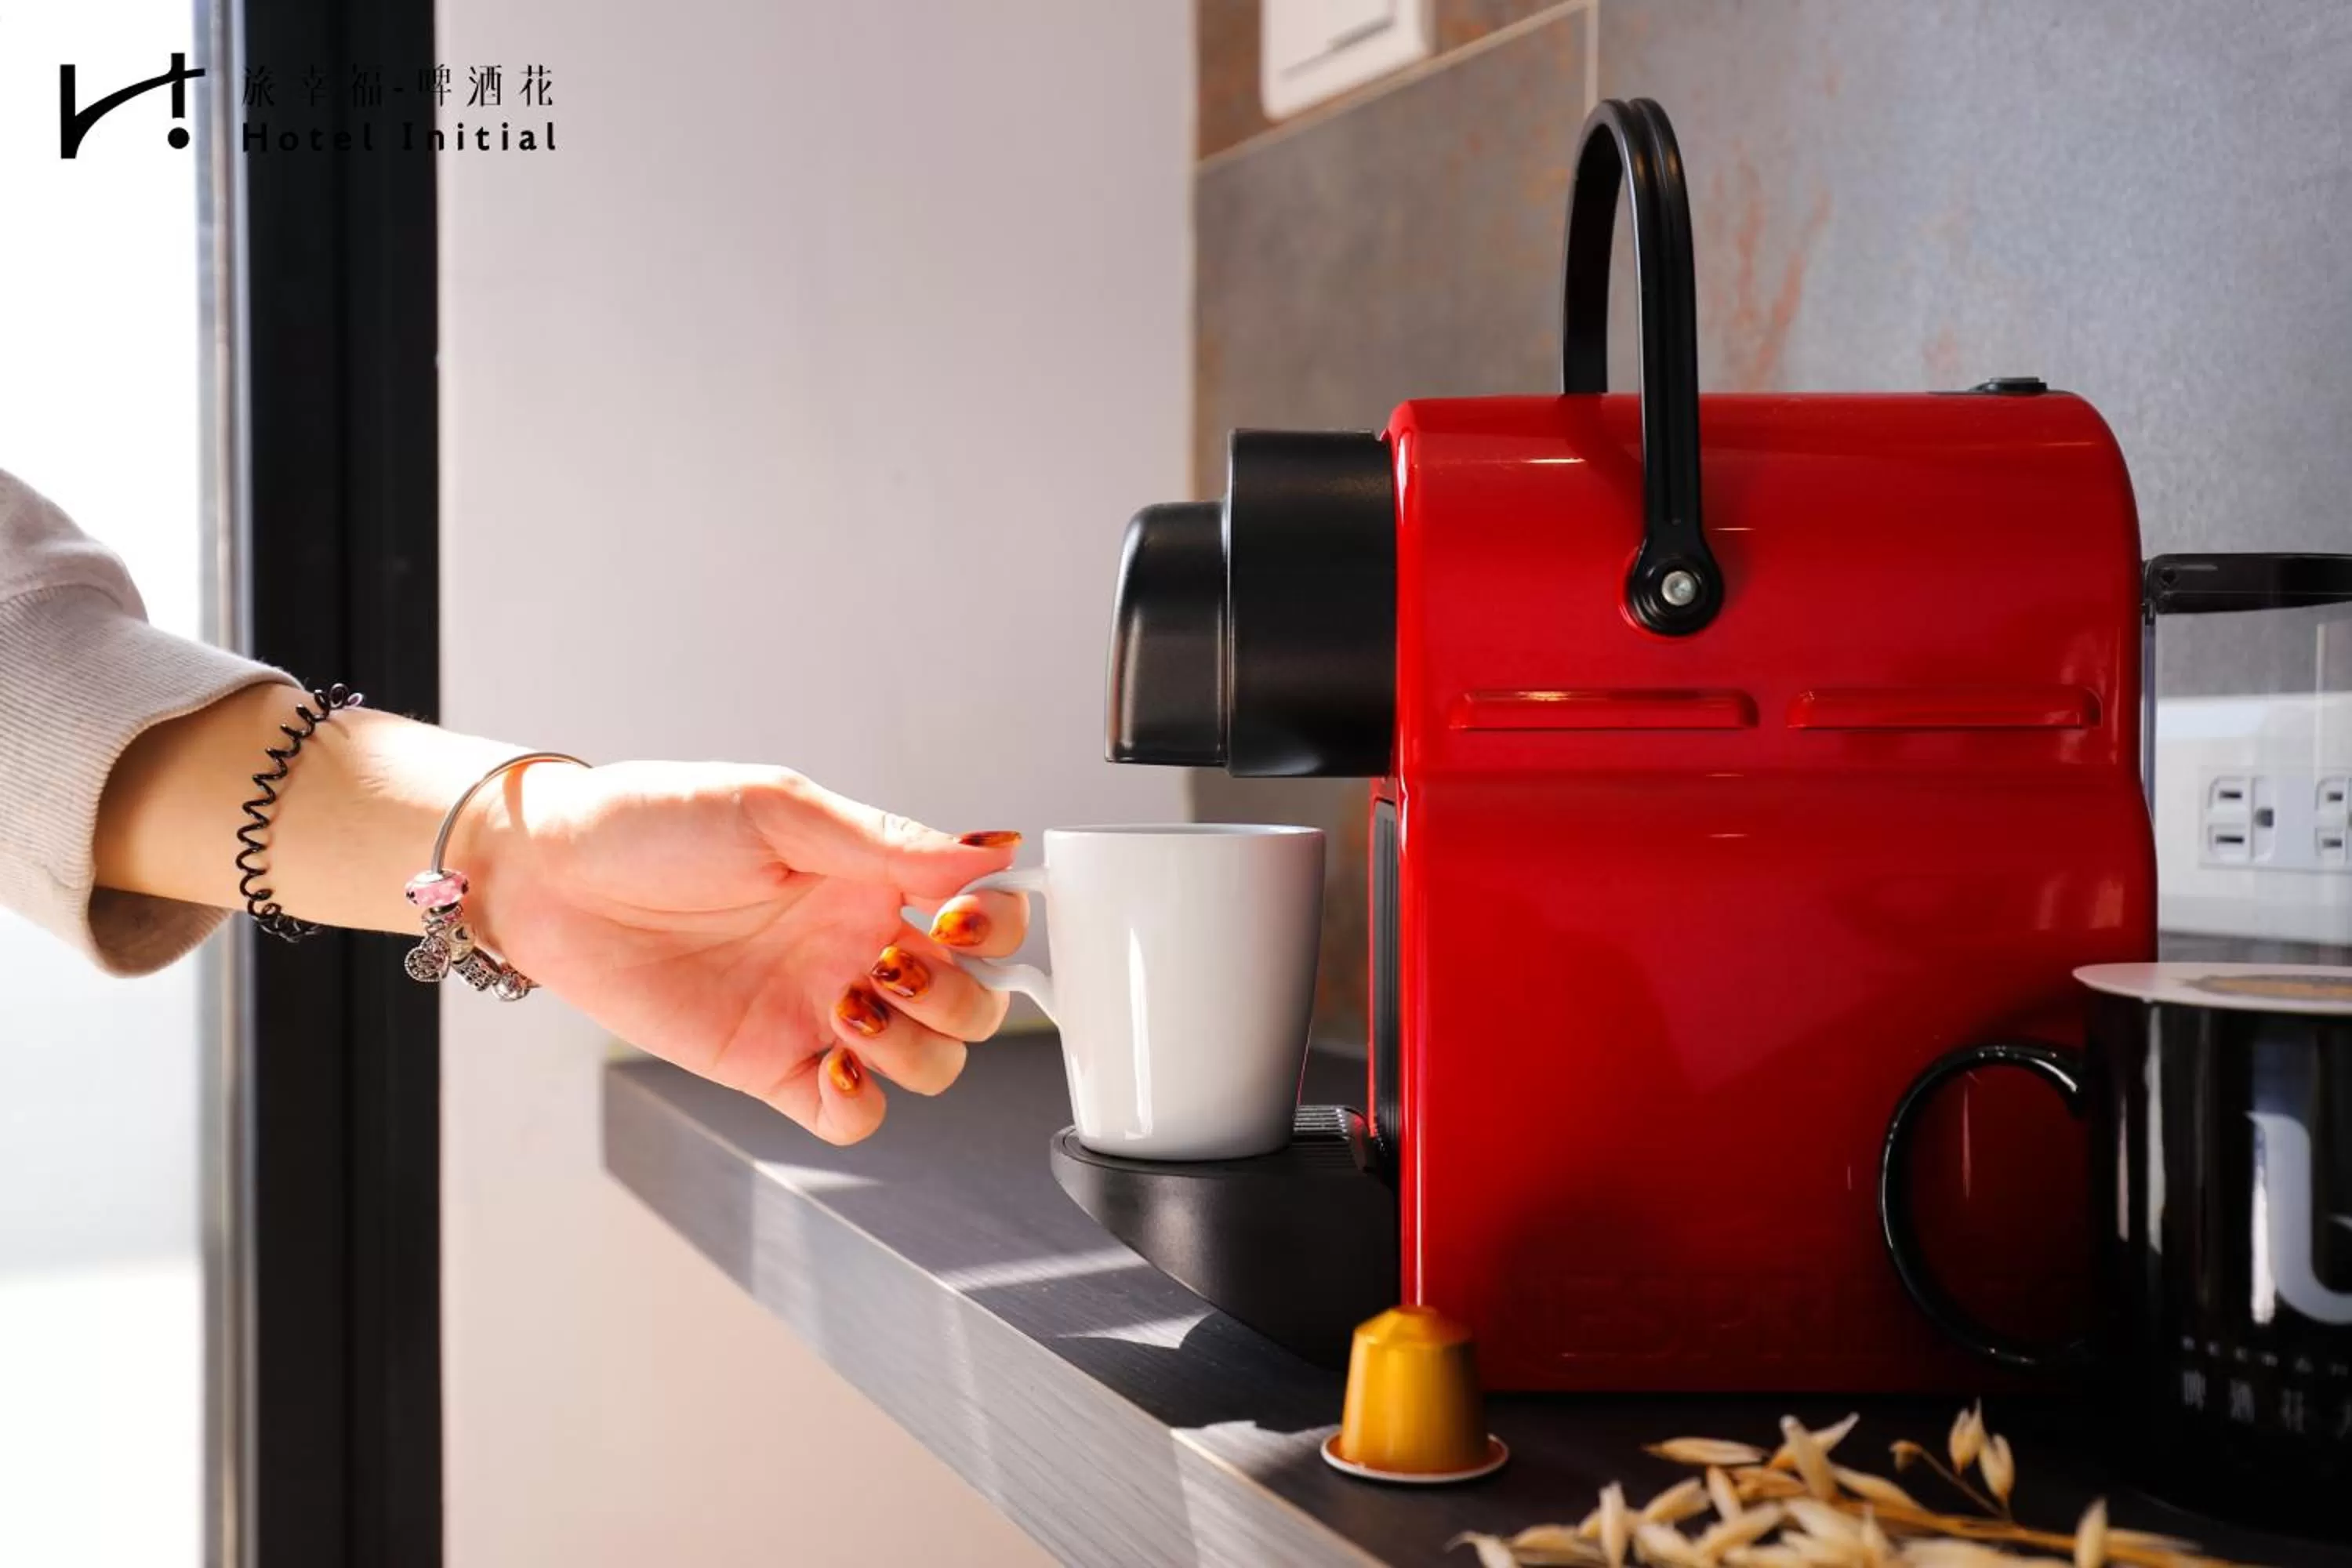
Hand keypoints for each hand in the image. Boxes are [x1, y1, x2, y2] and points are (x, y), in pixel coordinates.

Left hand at [463, 759, 1030, 1143]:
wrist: (551, 879)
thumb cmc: (653, 821)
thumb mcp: (776, 807)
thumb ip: (885, 837)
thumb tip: (992, 847)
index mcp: (876, 880)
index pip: (988, 916)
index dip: (999, 926)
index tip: (956, 916)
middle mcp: (862, 949)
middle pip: (977, 1005)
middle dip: (961, 998)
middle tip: (892, 964)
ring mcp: (822, 1014)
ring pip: (932, 1066)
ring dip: (918, 1048)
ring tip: (850, 1005)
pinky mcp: (772, 1069)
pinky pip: (853, 1117)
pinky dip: (863, 1103)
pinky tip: (831, 1059)